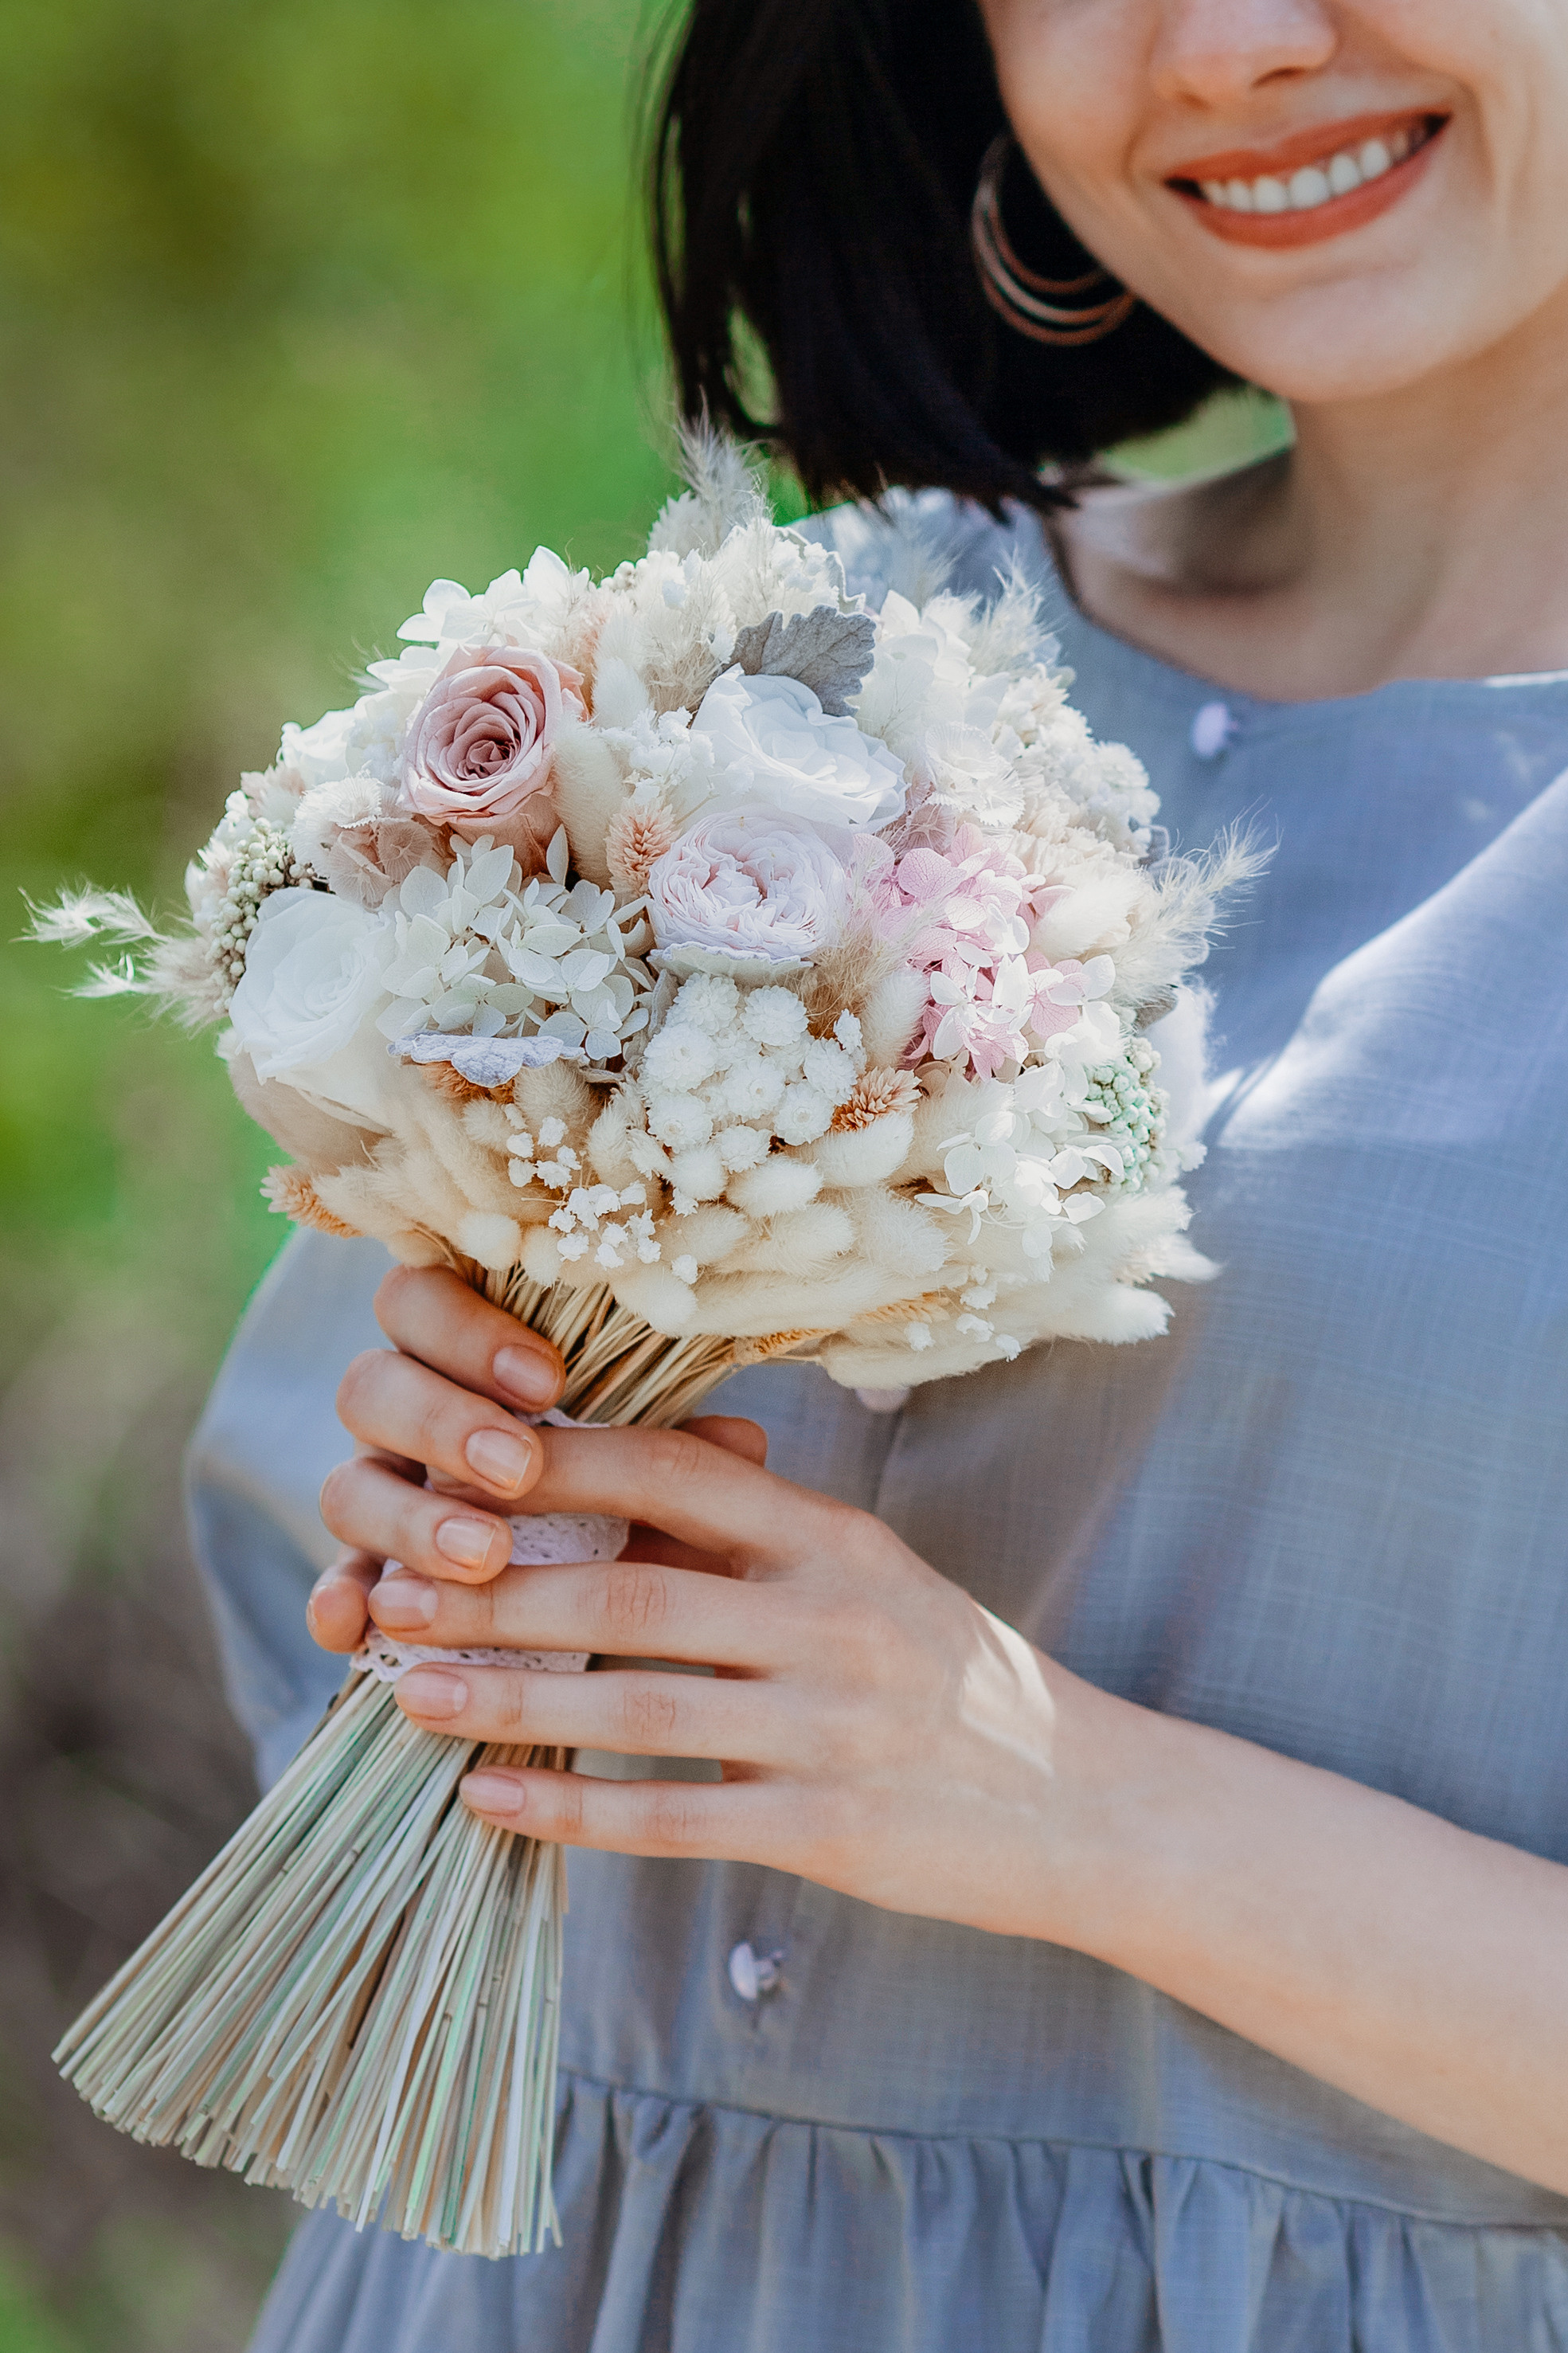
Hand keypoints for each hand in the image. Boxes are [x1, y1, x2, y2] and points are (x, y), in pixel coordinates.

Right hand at [311, 1267, 770, 1653]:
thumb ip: (678, 1453)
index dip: (471, 1331)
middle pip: (369, 1388)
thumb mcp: (659, 1480)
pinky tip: (358, 1626)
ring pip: (345, 1487)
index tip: (548, 1381)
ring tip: (481, 1556)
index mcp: (461, 1362)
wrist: (599, 1611)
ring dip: (409, 1518)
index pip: (423, 1302)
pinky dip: (338, 1603)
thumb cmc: (629, 1508)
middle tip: (516, 1468)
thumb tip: (743, 1440)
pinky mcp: (361, 1584)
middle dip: (443, 1424)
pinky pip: (329, 1587)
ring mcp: (373, 1501)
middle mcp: (402, 1422)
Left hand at [313, 1266, 1069, 1933]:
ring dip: (505, 1699)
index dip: (553, 1463)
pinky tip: (487, 1802)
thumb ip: (744, 1528)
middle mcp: (832, 1617)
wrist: (1082, 1798)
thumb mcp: (862, 1571)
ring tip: (406, 1691)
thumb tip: (600, 1470)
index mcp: (833, 1535)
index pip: (673, 1471)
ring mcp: (831, 1728)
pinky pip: (674, 1820)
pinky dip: (571, 1811)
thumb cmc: (944, 1670)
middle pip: (629, 1593)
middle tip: (390, 1592)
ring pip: (635, 1706)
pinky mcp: (829, 1830)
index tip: (452, 1463)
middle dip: (494, 1593)